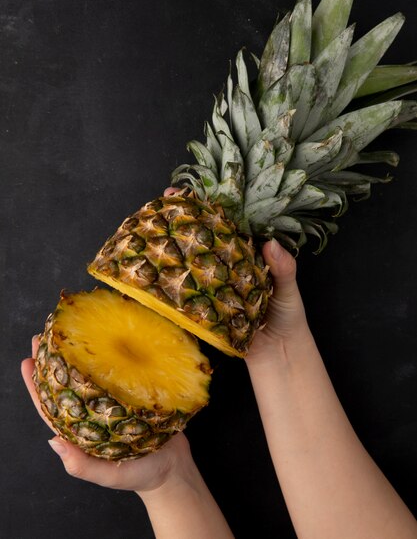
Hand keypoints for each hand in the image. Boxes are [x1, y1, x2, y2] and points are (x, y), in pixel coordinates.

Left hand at [21, 336, 193, 494]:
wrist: (175, 470)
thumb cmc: (140, 475)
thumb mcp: (108, 475)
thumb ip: (82, 465)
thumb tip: (53, 443)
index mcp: (82, 431)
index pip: (52, 406)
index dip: (37, 384)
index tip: (28, 361)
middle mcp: (93, 413)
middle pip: (67, 384)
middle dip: (53, 361)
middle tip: (43, 336)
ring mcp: (112, 402)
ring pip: (90, 376)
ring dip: (78, 355)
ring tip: (69, 332)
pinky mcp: (132, 395)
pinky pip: (117, 374)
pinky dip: (109, 358)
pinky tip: (107, 343)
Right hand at [164, 188, 311, 362]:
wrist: (279, 353)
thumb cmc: (287, 316)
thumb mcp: (288, 289)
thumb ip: (283, 268)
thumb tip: (270, 243)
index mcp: (247, 251)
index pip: (229, 222)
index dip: (212, 204)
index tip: (196, 189)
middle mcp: (227, 263)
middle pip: (204, 235)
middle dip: (185, 216)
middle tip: (166, 199)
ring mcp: (212, 283)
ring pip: (191, 258)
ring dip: (173, 243)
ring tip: (155, 225)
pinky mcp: (203, 305)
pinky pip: (186, 289)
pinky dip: (172, 278)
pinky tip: (156, 267)